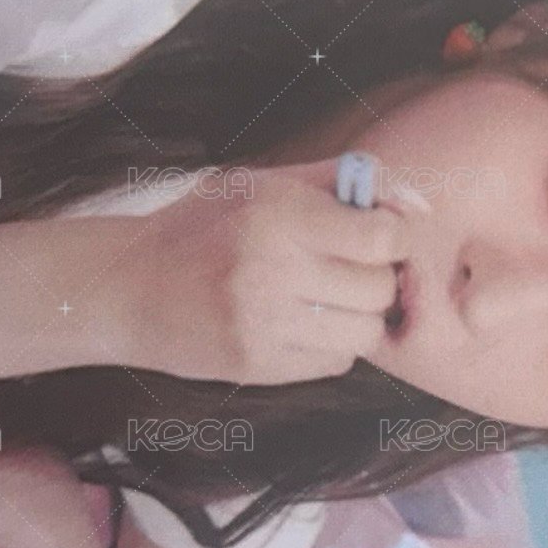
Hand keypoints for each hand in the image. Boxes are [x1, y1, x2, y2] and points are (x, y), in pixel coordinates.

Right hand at [136, 160, 409, 384]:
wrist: (128, 287)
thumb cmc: (204, 227)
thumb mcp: (262, 184)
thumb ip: (343, 182)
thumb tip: (419, 206)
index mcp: (278, 214)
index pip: (383, 237)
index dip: (395, 239)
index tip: (379, 239)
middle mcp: (272, 270)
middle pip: (379, 288)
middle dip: (375, 279)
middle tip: (348, 270)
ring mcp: (264, 324)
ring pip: (364, 333)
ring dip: (357, 317)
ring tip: (326, 301)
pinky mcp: (258, 365)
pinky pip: (335, 363)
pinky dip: (331, 346)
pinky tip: (300, 325)